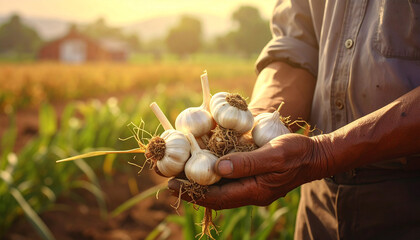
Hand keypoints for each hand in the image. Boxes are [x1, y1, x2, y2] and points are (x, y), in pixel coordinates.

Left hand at [168, 133, 331, 209]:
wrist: (314, 156)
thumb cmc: (297, 153)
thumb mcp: (274, 155)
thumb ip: (248, 163)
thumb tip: (218, 168)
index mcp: (253, 191)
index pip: (216, 196)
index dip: (192, 192)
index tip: (172, 185)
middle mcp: (249, 192)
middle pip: (214, 196)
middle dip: (190, 190)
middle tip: (167, 182)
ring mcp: (251, 187)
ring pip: (219, 189)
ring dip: (199, 184)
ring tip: (178, 175)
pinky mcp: (253, 178)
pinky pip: (228, 180)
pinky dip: (213, 176)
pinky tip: (203, 166)